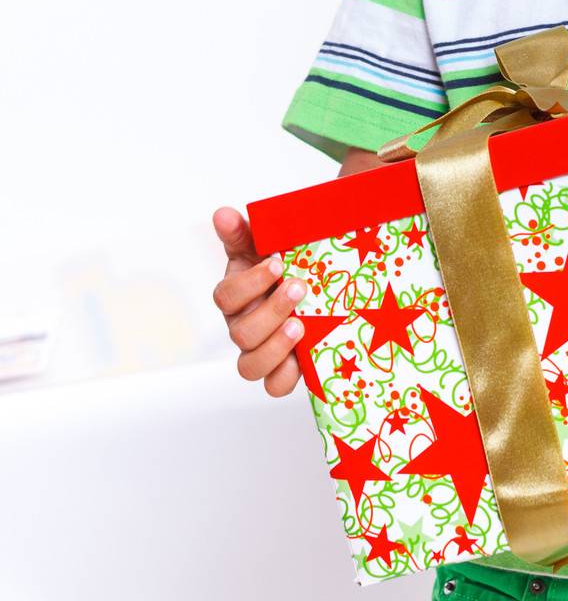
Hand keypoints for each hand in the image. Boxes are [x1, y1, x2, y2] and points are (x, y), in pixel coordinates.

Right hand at [211, 207, 306, 396]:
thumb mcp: (264, 243)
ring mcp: (260, 351)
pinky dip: (287, 375)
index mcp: (236, 295)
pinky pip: (274, 386)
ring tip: (302, 326)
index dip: (249, 283)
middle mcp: (242, 326)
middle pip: (240, 333)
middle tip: (300, 287)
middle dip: (271, 311)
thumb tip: (221, 214)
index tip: (277, 262)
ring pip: (250, 367)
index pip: (225, 297)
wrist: (313, 282)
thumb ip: (243, 231)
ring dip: (276, 347)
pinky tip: (305, 355)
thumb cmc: (283, 263)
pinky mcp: (282, 369)